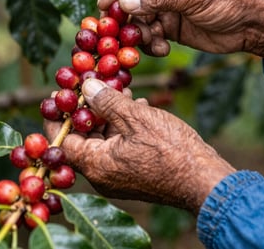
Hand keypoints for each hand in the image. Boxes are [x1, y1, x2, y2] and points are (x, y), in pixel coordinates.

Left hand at [44, 79, 234, 214]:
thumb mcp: (135, 117)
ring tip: (121, 90)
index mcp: (96, 165)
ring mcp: (118, 176)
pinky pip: (119, 146)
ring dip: (109, 114)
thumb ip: (106, 101)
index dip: (59, 116)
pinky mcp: (134, 173)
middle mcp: (102, 175)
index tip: (61, 94)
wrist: (204, 178)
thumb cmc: (170, 149)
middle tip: (95, 85)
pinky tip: (137, 105)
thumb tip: (86, 85)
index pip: (62, 141)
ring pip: (103, 139)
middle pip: (83, 138)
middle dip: (89, 109)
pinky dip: (123, 126)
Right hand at [98, 0, 263, 64]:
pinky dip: (150, 43)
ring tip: (152, 41)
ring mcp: (163, 4)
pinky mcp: (166, 24)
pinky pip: (147, 34)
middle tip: (117, 31)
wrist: (251, 26)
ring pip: (135, 17)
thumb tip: (123, 2)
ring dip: (138, 32)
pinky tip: (163, 49)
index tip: (104, 4)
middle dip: (123, 14)